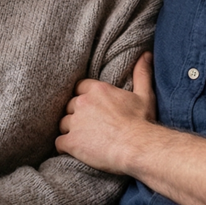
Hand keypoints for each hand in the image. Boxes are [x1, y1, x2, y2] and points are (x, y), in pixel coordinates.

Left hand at [56, 52, 156, 174]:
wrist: (138, 147)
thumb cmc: (142, 123)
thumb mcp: (144, 95)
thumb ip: (141, 74)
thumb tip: (146, 54)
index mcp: (97, 90)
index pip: (79, 88)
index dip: (83, 98)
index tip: (92, 108)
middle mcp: (82, 103)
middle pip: (70, 106)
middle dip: (76, 115)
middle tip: (89, 126)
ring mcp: (75, 122)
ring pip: (63, 124)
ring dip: (70, 131)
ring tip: (84, 140)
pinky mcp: (71, 142)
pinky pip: (59, 143)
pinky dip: (65, 147)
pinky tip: (74, 151)